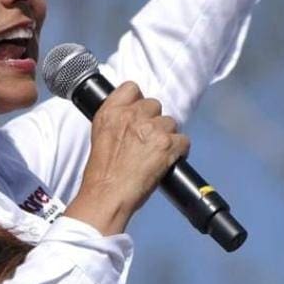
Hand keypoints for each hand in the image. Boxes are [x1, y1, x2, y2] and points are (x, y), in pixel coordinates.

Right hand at [63, 82, 189, 235]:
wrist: (107, 195)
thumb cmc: (102, 173)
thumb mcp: (100, 136)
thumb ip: (115, 120)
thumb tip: (132, 117)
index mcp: (111, 112)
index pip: (131, 88)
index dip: (138, 101)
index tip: (139, 113)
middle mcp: (131, 116)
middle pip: (154, 105)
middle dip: (153, 121)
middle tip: (147, 140)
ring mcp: (151, 129)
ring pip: (170, 123)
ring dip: (166, 137)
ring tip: (156, 154)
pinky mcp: (167, 145)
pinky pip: (183, 141)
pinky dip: (179, 152)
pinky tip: (169, 161)